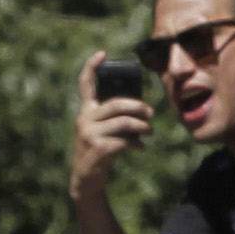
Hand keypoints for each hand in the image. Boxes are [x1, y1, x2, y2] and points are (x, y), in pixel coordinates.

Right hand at [69, 51, 151, 196]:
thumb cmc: (99, 152)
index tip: (103, 53)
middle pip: (117, 104)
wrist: (86, 180)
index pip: (85, 85)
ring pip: (124, 122)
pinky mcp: (98, 148)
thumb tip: (141, 110)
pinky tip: (140, 148)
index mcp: (86, 112)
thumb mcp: (101, 132)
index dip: (92, 67)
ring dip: (142, 126)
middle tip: (150, 113)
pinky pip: (124, 140)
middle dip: (139, 107)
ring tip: (149, 132)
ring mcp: (89, 134)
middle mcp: (84, 120)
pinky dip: (136, 143)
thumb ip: (113, 119)